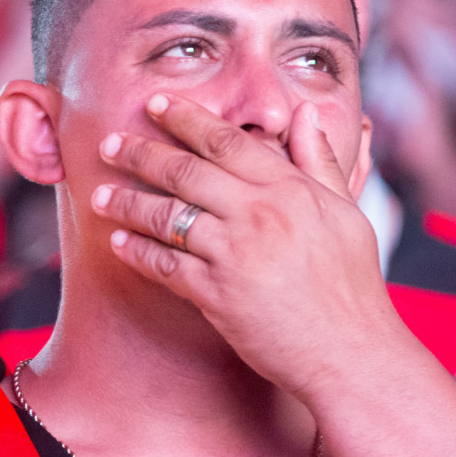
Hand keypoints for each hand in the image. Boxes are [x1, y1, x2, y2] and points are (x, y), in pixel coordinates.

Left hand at [91, 93, 400, 395]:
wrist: (349, 352)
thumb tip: (307, 112)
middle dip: (141, 154)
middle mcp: (259, 214)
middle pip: (186, 171)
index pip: (227, 141)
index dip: (186, 119)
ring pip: (167, 216)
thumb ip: (321, 161)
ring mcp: (236, 254)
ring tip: (101, 195)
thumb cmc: (353, 286)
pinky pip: (166, 265)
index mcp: (291, 189)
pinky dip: (138, 252)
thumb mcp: (347, 213)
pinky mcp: (218, 295)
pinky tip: (120, 243)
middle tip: (109, 144)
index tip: (156, 104)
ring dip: (127, 203)